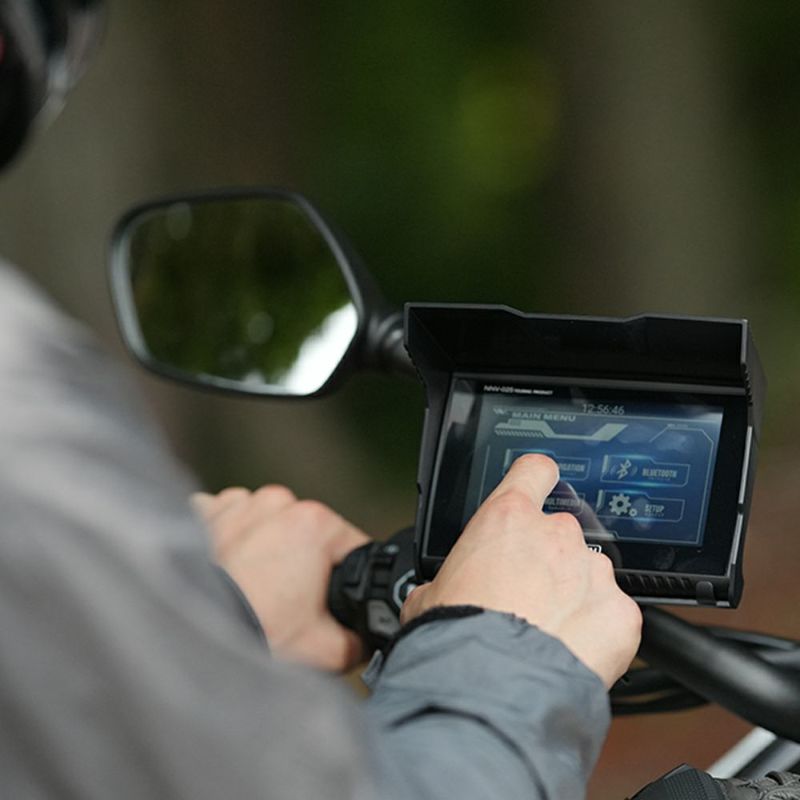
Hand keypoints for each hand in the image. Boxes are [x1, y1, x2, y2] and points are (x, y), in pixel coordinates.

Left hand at [193, 486, 369, 671]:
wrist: (188, 642)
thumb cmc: (259, 635)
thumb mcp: (331, 650)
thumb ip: (359, 640)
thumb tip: (362, 638)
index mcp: (315, 523)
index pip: (353, 546)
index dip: (350, 579)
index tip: (336, 603)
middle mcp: (277, 503)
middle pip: (308, 532)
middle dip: (304, 562)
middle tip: (289, 603)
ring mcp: (236, 504)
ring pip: (266, 521)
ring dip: (265, 543)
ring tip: (255, 586)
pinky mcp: (200, 514)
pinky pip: (225, 517)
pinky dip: (228, 536)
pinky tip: (227, 565)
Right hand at [401, 454, 641, 687]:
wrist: (492, 688)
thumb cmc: (457, 637)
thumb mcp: (429, 595)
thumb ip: (448, 578)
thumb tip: (440, 593)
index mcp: (507, 520)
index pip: (535, 471)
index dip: (537, 478)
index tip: (539, 486)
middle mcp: (556, 536)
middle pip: (561, 534)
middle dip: (548, 562)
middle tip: (526, 599)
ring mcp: (592, 573)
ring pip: (588, 576)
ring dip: (574, 597)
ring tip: (548, 634)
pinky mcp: (621, 613)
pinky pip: (612, 615)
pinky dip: (598, 631)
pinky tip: (572, 652)